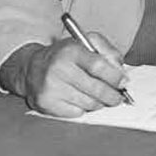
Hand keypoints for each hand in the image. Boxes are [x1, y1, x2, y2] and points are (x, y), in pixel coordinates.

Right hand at [12, 35, 128, 117]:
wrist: (32, 68)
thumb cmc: (65, 56)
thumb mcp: (86, 43)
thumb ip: (107, 51)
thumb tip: (121, 72)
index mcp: (70, 50)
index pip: (98, 66)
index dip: (114, 77)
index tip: (123, 83)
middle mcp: (58, 68)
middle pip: (95, 89)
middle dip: (112, 96)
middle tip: (118, 97)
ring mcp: (51, 87)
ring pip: (89, 103)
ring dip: (99, 103)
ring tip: (98, 97)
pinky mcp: (46, 103)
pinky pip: (76, 113)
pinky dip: (83, 109)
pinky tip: (80, 100)